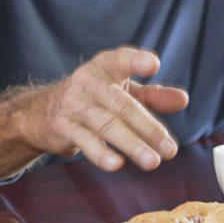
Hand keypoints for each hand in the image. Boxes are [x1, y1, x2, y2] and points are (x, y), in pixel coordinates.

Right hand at [0, 47, 187, 179]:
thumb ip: (153, 95)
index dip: (136, 60)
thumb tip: (182, 100)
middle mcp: (87, 81)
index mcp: (105, 66)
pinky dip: (100, 153)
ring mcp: (73, 103)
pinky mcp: (62, 125)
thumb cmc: (93, 99)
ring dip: (132, 144)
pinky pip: (84, 140)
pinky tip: (117, 163)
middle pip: (122, 104)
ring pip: (106, 124)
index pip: (121, 59)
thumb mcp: (122, 92)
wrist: (41, 112)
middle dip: (148, 128)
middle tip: (170, 149)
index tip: (153, 64)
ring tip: (153, 162)